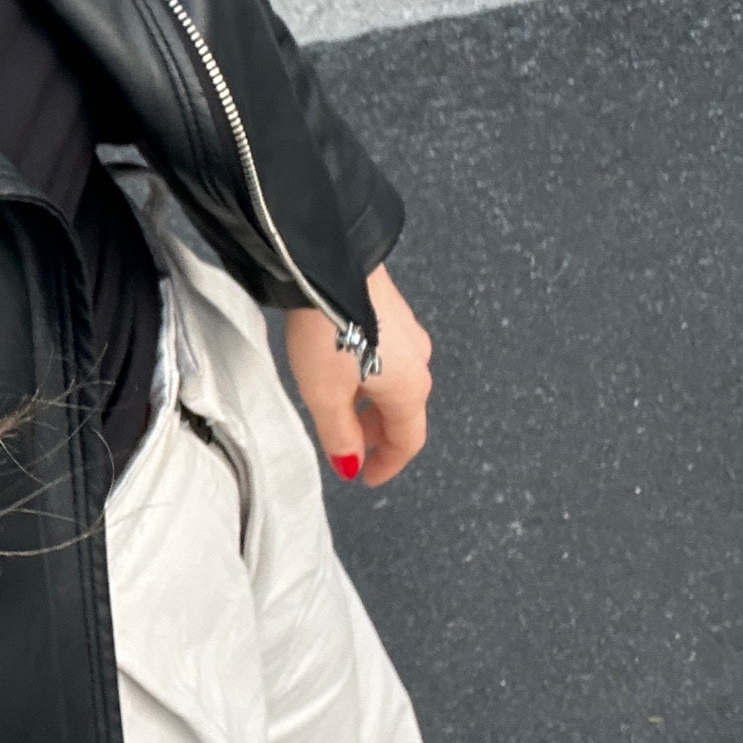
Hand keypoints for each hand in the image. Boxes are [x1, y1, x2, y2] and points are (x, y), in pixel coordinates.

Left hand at [284, 264, 431, 488]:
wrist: (327, 265)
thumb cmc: (327, 330)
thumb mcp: (324, 396)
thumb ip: (339, 435)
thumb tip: (350, 463)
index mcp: (409, 389)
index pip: (408, 441)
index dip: (387, 465)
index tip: (366, 477)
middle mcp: (418, 361)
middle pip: (403, 412)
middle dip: (376, 435)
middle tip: (347, 447)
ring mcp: (409, 333)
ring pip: (394, 384)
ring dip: (370, 406)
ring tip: (337, 411)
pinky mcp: (392, 311)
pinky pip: (387, 358)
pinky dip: (368, 378)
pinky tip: (340, 373)